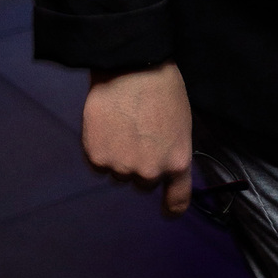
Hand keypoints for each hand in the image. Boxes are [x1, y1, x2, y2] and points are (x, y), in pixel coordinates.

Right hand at [82, 63, 193, 215]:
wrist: (132, 67)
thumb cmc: (163, 88)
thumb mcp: (180, 123)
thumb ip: (171, 151)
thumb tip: (162, 165)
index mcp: (177, 162)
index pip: (177, 199)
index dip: (171, 206)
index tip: (167, 210)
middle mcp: (150, 172)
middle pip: (142, 183)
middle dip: (140, 166)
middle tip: (137, 137)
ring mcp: (121, 167)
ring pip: (118, 173)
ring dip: (119, 158)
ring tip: (121, 126)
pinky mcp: (97, 158)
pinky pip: (98, 164)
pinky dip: (100, 150)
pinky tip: (105, 126)